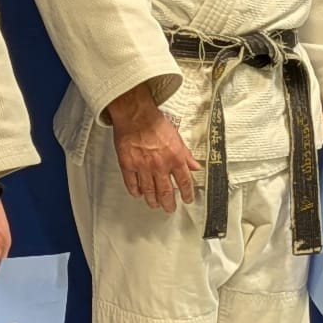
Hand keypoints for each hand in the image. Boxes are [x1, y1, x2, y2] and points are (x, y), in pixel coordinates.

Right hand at [107, 84, 200, 212]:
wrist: (134, 113)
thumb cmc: (154, 121)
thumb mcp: (177, 137)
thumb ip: (186, 154)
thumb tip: (195, 166)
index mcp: (174, 158)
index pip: (185, 182)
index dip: (187, 194)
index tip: (187, 199)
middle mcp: (160, 165)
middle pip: (166, 192)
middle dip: (169, 204)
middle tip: (169, 208)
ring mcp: (143, 167)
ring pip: (149, 191)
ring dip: (153, 200)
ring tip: (154, 204)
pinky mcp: (127, 165)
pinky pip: (132, 184)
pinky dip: (135, 191)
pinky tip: (138, 194)